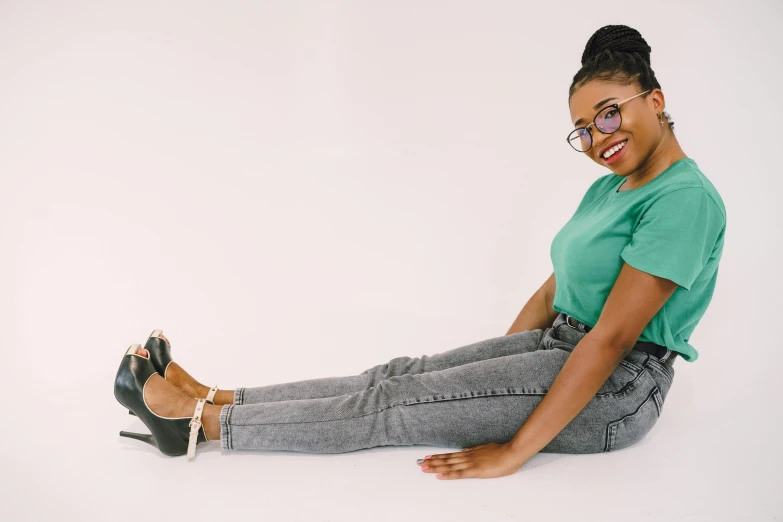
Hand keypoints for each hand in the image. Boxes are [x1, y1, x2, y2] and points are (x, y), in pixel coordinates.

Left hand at [417, 441, 531, 479]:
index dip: (438, 456)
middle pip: (446, 459)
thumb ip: (475, 451)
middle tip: (419, 463)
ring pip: (449, 465)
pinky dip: (448, 475)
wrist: (511, 453)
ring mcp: (470, 463)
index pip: (450, 455)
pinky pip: (459, 474)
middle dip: (432, 462)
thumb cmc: (502, 452)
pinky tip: (439, 476)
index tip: (428, 457)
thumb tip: (466, 451)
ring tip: (424, 468)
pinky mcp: (475, 471)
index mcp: (470, 453)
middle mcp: (467, 457)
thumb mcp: (485, 449)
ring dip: (435, 467)